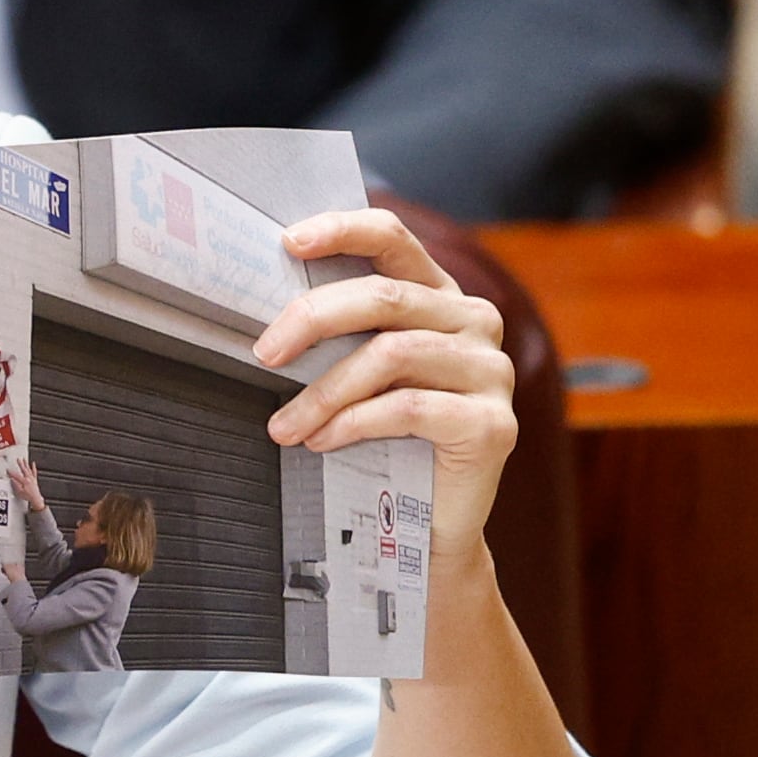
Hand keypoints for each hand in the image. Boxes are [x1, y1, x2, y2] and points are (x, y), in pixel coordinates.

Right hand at [7, 461, 42, 513]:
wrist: (36, 499)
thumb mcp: (19, 492)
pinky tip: (33, 464)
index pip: (16, 475)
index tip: (8, 470)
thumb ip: (16, 485)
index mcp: (25, 481)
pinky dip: (33, 467)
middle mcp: (29, 479)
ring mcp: (32, 479)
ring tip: (24, 459)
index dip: (11, 473)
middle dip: (20, 464)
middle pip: (23, 469)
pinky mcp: (34, 480)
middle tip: (18, 459)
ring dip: (26, 464)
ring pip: (28, 469)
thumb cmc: (28, 496)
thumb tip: (12, 480)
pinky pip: (34, 472)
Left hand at [250, 210, 516, 574]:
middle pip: (384, 297)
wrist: (425, 526)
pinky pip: (409, 408)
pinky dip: (353, 423)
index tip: (288, 240)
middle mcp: (474, 322)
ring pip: (391, 355)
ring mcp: (491, 372)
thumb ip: (338, 336)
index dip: (342, 230)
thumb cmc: (382, 441)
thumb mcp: (356, 376)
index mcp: (438, 297)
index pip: (393, 238)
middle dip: (312, 320)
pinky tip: (322, 441)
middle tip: (263, 354)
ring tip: (284, 425)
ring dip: (324, 391)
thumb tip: (266, 316)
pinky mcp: (494, 423)